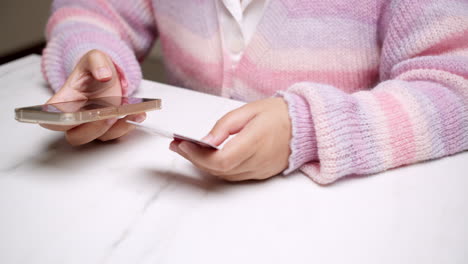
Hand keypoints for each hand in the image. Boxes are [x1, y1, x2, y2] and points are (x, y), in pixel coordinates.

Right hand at [41, 49, 145, 145]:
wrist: (108, 74)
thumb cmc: (94, 69)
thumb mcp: (95, 58)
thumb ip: (97, 63)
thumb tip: (104, 75)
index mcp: (64, 100)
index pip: (52, 118)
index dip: (59, 122)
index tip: (74, 117)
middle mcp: (76, 116)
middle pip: (76, 137)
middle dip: (93, 129)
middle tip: (108, 115)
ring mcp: (92, 124)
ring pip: (100, 137)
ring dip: (117, 128)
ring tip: (130, 112)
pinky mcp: (109, 127)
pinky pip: (117, 134)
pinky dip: (129, 125)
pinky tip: (138, 114)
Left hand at [169, 98, 291, 180]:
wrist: (306, 124)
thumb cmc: (279, 113)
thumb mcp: (249, 110)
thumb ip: (224, 126)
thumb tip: (205, 141)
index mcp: (256, 141)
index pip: (221, 160)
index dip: (198, 155)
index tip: (182, 144)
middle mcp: (259, 160)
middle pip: (219, 170)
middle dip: (194, 159)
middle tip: (178, 145)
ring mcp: (261, 170)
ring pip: (225, 175)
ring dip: (204, 165)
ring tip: (189, 149)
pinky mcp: (262, 173)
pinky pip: (235, 175)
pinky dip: (219, 168)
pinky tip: (208, 157)